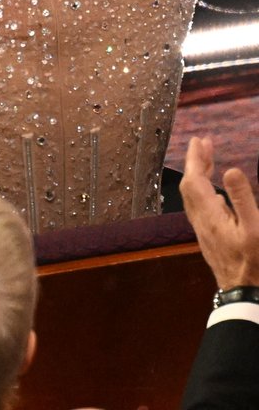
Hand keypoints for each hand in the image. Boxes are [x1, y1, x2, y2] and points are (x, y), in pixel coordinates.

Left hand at [180, 136, 258, 290]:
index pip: (194, 180)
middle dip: (195, 163)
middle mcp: (201, 223)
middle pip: (190, 187)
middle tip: (204, 144)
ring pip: (194, 199)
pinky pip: (201, 209)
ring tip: (209, 162)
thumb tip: (230, 170)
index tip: (200, 140)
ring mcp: (205, 234)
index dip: (195, 158)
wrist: (248, 300)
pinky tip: (216, 195)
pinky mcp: (211, 242)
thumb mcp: (256, 230)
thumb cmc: (256, 264)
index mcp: (210, 217)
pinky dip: (204, 192)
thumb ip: (243, 199)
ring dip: (198, 176)